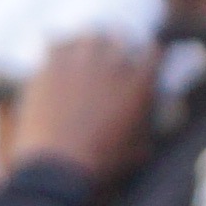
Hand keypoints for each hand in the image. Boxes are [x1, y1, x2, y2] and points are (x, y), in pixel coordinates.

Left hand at [3, 32, 156, 190]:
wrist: (56, 168)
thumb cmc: (99, 167)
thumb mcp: (136, 153)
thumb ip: (145, 132)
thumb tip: (149, 131)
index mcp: (141, 83)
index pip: (153, 53)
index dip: (147, 56)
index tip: (140, 61)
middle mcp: (114, 65)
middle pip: (119, 38)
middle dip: (116, 46)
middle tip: (106, 57)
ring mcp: (82, 62)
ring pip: (88, 37)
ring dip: (87, 45)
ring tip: (81, 55)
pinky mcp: (51, 67)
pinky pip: (55, 43)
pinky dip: (58, 48)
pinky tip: (55, 55)